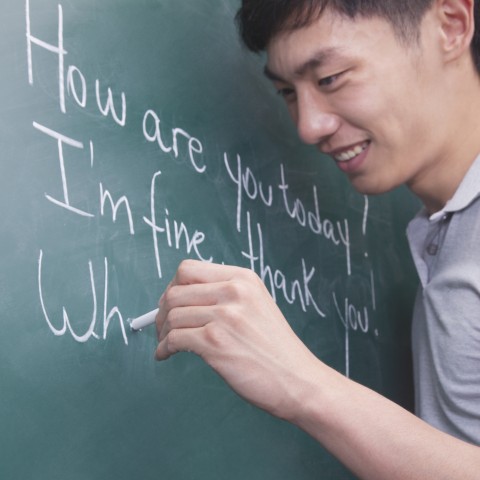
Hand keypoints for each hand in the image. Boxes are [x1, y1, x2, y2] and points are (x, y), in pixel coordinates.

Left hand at [155, 259, 320, 418]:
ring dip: (162, 332)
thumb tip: (179, 298)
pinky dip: (164, 348)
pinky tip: (166, 355)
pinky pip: (174, 339)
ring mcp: (225, 316)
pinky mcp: (215, 342)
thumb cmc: (274, 348)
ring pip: (171, 315)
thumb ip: (224, 295)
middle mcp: (233, 291)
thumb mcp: (256, 305)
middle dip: (161, 311)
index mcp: (242, 278)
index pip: (188, 269)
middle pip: (175, 291)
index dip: (173, 286)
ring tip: (166, 344)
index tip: (171, 303)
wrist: (297, 379)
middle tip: (162, 327)